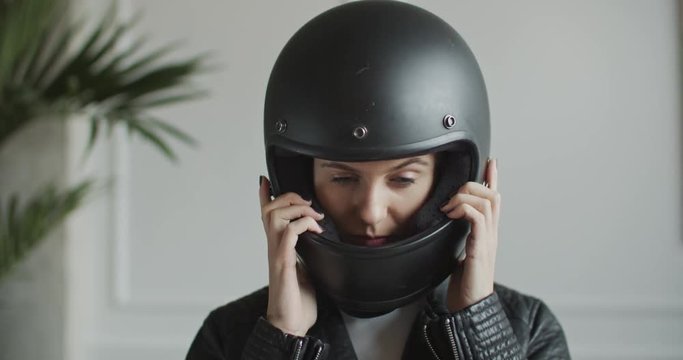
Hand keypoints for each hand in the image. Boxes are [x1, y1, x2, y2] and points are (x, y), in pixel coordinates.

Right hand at [258, 176, 323, 335]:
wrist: (291, 323)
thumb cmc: (298, 299)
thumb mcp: (305, 267)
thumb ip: (306, 252)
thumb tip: (316, 240)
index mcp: (278, 247)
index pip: (266, 216)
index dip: (264, 196)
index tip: (265, 180)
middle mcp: (273, 247)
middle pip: (269, 209)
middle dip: (289, 197)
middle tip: (309, 204)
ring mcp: (277, 254)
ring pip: (275, 216)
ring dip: (297, 209)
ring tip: (315, 217)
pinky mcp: (283, 263)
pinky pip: (288, 233)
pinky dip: (303, 225)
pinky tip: (316, 231)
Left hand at [440, 158, 499, 311]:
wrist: (470, 308)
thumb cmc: (464, 285)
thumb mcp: (459, 253)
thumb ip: (459, 238)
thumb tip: (447, 224)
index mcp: (487, 234)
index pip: (494, 201)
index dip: (494, 180)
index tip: (491, 163)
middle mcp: (491, 234)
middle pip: (493, 195)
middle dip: (474, 184)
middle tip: (453, 193)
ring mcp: (488, 241)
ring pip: (488, 202)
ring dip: (465, 196)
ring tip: (448, 206)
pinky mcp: (481, 249)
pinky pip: (478, 217)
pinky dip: (464, 209)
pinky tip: (452, 214)